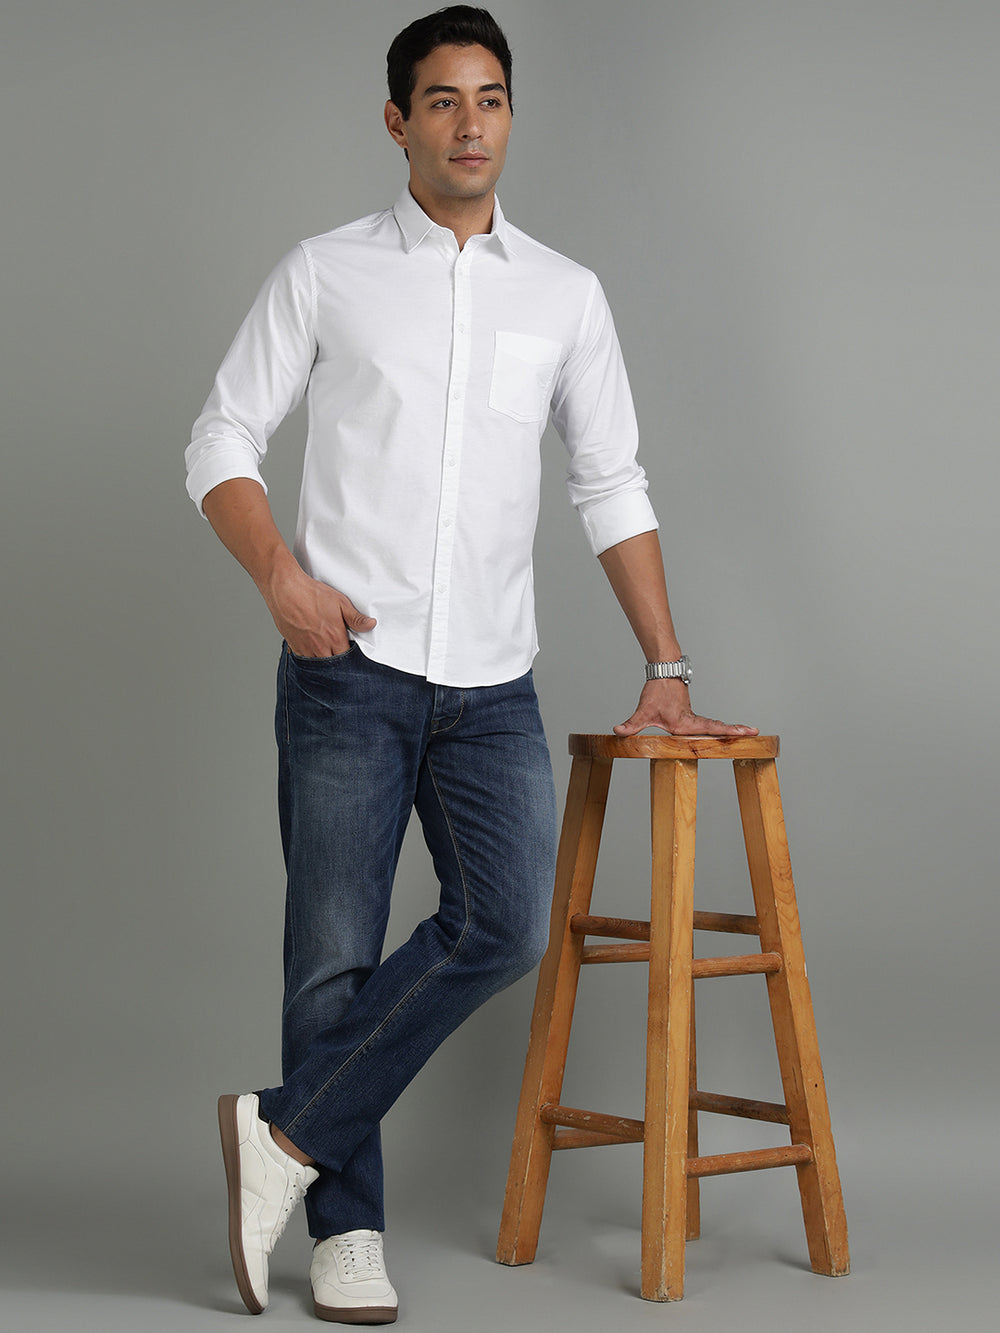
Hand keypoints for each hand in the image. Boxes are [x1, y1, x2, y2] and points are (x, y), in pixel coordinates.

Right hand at [263, 560, 375, 657]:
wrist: (285, 589)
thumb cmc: (311, 594)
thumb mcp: (340, 602)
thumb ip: (356, 618)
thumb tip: (371, 625)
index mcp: (334, 637)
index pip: (347, 657)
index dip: (350, 655)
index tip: (350, 649)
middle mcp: (320, 646)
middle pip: (333, 664)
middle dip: (338, 660)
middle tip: (339, 651)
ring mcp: (305, 648)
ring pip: (318, 663)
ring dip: (324, 659)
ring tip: (326, 650)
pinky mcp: (294, 645)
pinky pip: (304, 659)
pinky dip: (310, 657)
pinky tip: (313, 649)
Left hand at [613, 679, 757, 737]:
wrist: (664, 672)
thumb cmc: (656, 691)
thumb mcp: (643, 711)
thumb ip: (631, 724)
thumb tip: (618, 731)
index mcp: (685, 722)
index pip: (708, 729)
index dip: (725, 732)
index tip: (739, 733)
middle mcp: (693, 720)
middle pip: (718, 727)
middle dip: (736, 731)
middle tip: (754, 733)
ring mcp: (694, 718)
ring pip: (715, 725)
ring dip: (732, 730)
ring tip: (750, 733)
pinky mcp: (693, 716)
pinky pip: (710, 724)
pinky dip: (722, 728)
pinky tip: (730, 733)